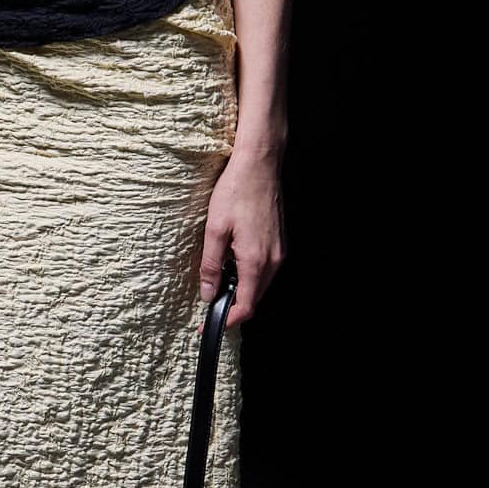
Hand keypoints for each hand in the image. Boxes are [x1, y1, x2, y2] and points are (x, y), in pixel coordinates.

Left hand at [198, 143, 285, 329]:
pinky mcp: (280, 242)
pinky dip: (249, 273)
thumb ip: (211, 265)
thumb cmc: (236, 191)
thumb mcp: (214, 229)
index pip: (246, 307)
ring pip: (260, 284)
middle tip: (209, 299)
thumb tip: (208, 293)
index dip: (227, 320)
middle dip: (233, 305)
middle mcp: (274, 260)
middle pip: (254, 298)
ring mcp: (280, 251)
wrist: (259, 165)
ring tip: (219, 276)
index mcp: (256, 261)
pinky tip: (233, 259)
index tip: (209, 323)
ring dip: (241, 288)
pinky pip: (265, 269)